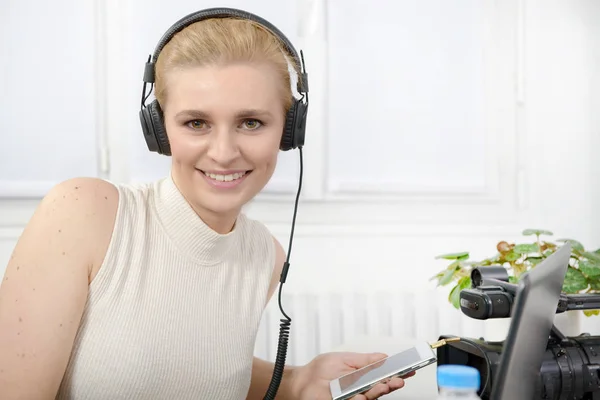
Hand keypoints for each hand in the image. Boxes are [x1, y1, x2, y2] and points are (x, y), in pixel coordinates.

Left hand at [288, 352, 414, 399]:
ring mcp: (353, 399)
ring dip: (378, 391)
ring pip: (371, 397)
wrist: (301, 382)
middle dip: (392, 384)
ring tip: (384, 384)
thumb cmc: (320, 370)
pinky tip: (362, 395)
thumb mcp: (345, 359)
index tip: (409, 369)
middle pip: (382, 388)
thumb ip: (366, 360)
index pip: (384, 375)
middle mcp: (360, 389)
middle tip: (399, 380)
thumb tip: (384, 357)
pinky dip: (360, 399)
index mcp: (362, 376)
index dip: (397, 373)